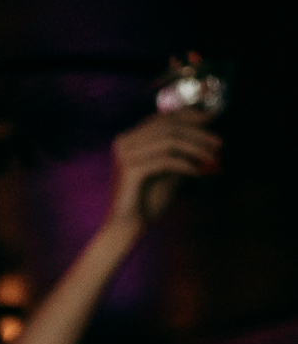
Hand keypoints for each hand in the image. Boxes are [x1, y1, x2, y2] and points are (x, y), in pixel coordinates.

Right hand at [105, 109, 219, 230]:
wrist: (125, 229)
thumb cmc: (147, 202)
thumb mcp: (169, 172)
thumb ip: (182, 153)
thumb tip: (208, 136)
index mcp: (130, 138)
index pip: (163, 117)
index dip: (189, 115)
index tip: (213, 118)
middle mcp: (125, 141)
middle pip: (169, 127)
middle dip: (198, 133)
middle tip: (219, 143)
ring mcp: (125, 154)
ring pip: (169, 141)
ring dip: (196, 148)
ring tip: (212, 159)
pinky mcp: (129, 170)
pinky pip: (165, 160)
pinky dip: (185, 164)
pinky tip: (198, 172)